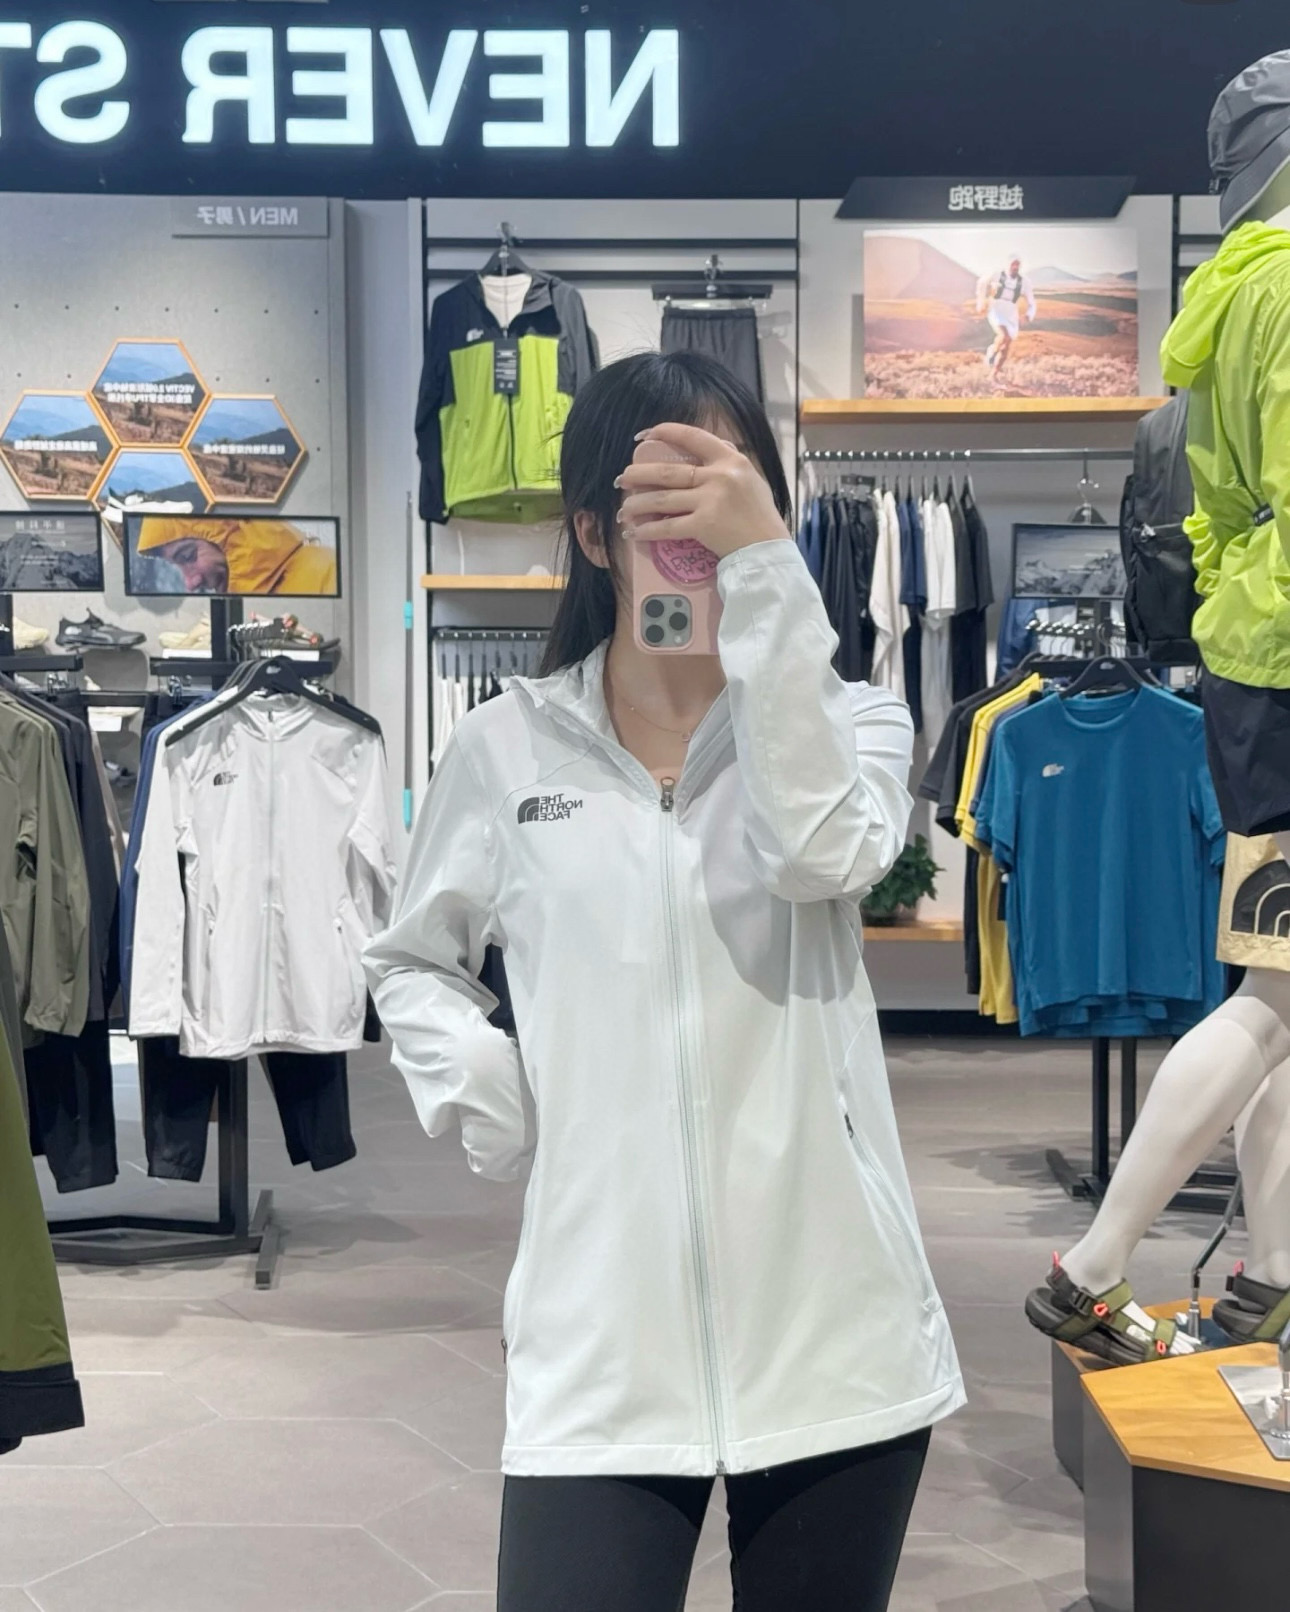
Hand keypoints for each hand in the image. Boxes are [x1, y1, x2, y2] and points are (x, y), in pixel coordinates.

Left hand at [615, 423, 789, 560]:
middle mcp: (719, 476)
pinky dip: (647, 530)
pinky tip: (634, 532)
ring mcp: (710, 501)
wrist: (768, 550)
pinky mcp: (703, 525)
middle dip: (639, 474)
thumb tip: (702, 452)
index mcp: (731, 460)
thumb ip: (728, 464)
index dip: (665, 432)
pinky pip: (667, 527)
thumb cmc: (760, 517)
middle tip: (622, 479)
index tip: (644, 436)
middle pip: (668, 471)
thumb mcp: (750, 479)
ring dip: (637, 504)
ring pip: (662, 499)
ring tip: (623, 509)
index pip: (693, 437)